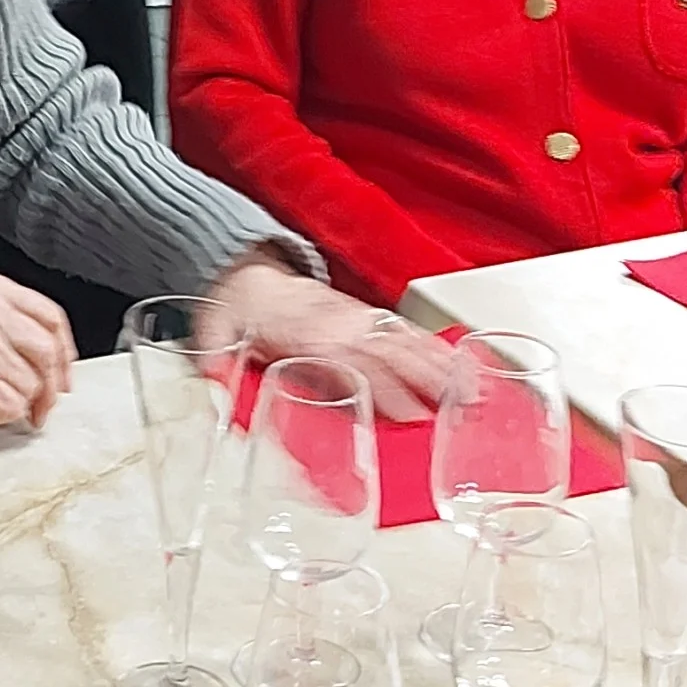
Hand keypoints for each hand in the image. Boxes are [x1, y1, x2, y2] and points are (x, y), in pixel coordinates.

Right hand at [0, 271, 75, 437]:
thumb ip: (8, 324)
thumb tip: (52, 360)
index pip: (51, 316)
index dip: (64, 351)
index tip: (63, 373)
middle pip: (48, 351)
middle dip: (51, 386)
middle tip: (42, 404)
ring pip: (33, 384)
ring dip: (19, 401)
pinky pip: (13, 406)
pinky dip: (2, 415)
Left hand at [209, 253, 460, 420]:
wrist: (244, 273)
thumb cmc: (237, 312)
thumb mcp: (214, 339)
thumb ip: (217, 369)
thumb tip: (218, 397)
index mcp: (303, 330)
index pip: (349, 360)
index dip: (379, 386)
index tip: (406, 413)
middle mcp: (336, 322)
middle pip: (387, 350)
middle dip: (424, 377)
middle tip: (458, 405)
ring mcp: (354, 317)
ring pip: (402, 338)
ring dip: (438, 363)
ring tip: (472, 388)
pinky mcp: (364, 316)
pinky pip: (403, 329)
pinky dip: (434, 346)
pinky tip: (458, 364)